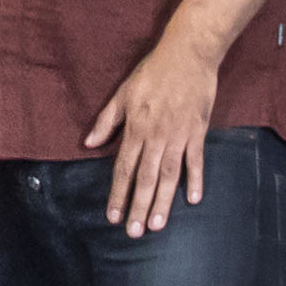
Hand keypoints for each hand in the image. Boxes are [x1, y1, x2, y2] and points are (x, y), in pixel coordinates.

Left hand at [97, 44, 218, 238]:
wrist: (188, 53)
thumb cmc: (153, 72)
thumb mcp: (123, 92)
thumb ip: (107, 120)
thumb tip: (88, 143)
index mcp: (136, 127)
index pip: (123, 167)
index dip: (117, 193)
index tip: (112, 216)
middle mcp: (156, 135)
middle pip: (145, 177)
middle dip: (138, 206)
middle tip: (134, 233)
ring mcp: (179, 135)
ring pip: (169, 174)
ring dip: (163, 201)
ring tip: (157, 225)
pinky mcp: (198, 131)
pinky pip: (196, 159)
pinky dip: (196, 179)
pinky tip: (194, 199)